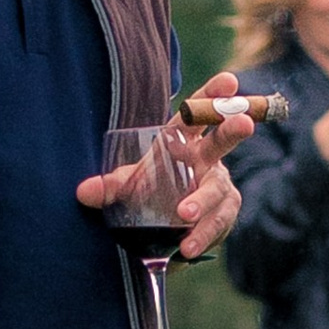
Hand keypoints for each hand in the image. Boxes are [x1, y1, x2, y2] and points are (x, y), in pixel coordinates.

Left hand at [76, 101, 245, 261]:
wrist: (164, 223)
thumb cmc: (150, 189)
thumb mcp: (129, 184)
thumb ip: (110, 186)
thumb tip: (84, 192)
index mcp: (182, 140)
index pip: (198, 114)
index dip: (213, 95)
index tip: (229, 81)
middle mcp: (207, 159)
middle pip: (222, 142)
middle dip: (232, 131)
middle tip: (244, 123)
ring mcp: (219, 186)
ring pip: (218, 191)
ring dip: (203, 202)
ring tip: (184, 215)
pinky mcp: (224, 213)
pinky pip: (218, 222)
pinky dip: (202, 234)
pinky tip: (186, 247)